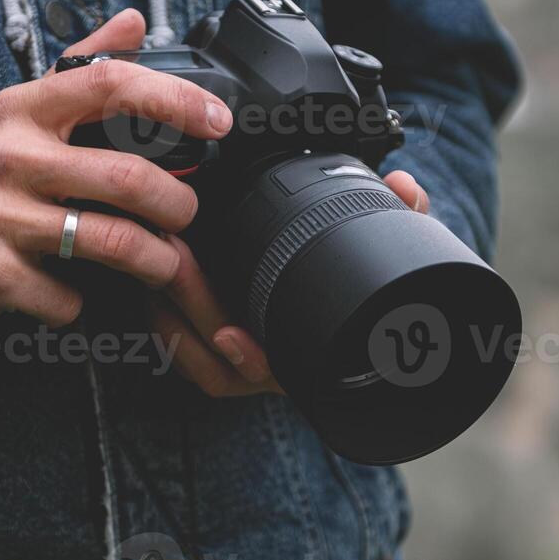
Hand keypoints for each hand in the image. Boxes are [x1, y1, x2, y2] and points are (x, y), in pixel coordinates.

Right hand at [0, 9, 233, 323]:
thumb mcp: (18, 109)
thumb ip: (81, 66)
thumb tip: (135, 21)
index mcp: (24, 109)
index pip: (111, 85)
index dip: (175, 100)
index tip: (218, 121)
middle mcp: (12, 157)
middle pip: (128, 178)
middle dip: (178, 204)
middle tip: (185, 215)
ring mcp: (1, 217)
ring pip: (111, 243)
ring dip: (154, 261)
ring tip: (164, 264)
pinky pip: (69, 297)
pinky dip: (82, 302)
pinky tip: (77, 291)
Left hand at [155, 169, 430, 397]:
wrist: (367, 326)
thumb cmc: (372, 289)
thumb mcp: (394, 251)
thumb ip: (406, 220)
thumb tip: (404, 186)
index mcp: (316, 358)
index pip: (276, 374)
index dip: (250, 360)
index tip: (229, 335)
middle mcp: (281, 373)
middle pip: (222, 362)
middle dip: (196, 308)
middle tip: (177, 256)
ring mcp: (250, 369)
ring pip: (199, 360)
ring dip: (174, 315)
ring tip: (160, 261)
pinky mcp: (222, 356)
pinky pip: (187, 357)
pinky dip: (167, 328)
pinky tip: (153, 289)